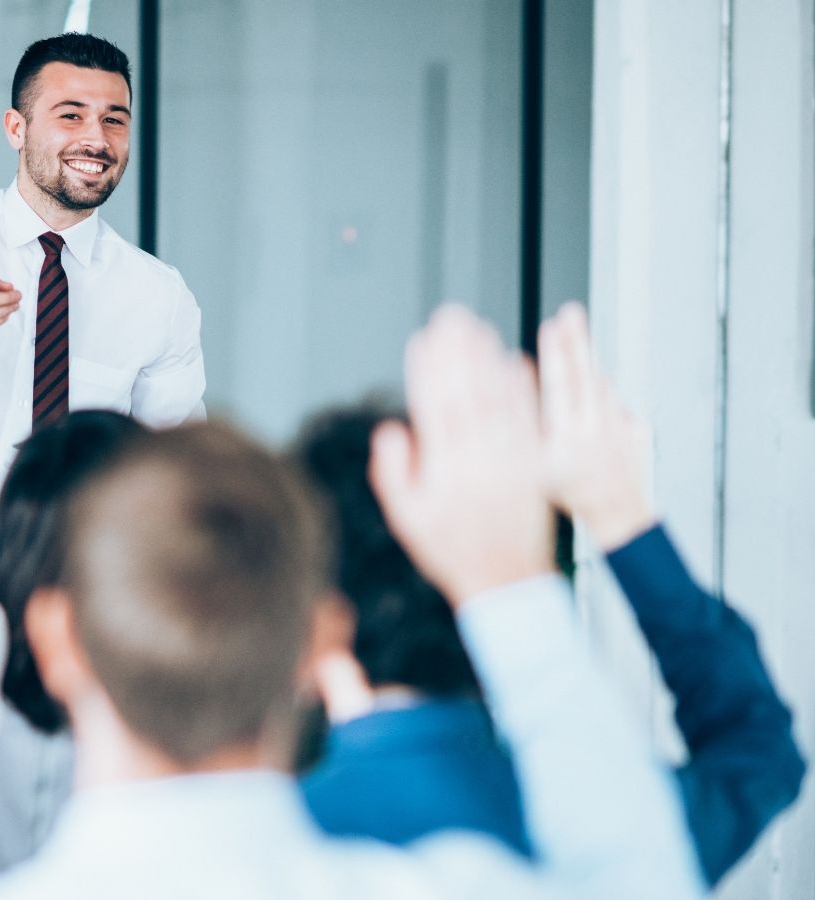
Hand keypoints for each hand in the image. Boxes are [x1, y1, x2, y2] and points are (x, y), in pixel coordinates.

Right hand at [370, 305, 554, 604]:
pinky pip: (529, 420)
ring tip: (480, 328)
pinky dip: (522, 389)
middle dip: (458, 352)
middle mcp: (479, 461)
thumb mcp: (406, 518)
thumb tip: (392, 429)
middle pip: (467, 395)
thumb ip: (394, 473)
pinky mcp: (534, 464)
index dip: (427, 371)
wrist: (505, 579)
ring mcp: (510, 461)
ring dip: (488, 361)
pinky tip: (515, 362)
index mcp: (445, 471)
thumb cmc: (450, 549)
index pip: (434, 408)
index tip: (422, 340)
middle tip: (452, 317)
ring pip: (499, 401)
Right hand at [538, 302, 654, 548]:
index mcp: (568, 439)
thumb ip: (528, 425)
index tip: (551, 328)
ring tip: (575, 331)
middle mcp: (596, 429)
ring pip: (602, 386)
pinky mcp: (637, 429)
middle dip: (576, 341)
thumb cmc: (569, 495)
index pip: (560, 387)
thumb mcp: (535, 468)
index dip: (555, 356)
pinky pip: (617, 403)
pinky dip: (602, 392)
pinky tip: (591, 387)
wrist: (618, 516)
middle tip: (571, 313)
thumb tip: (518, 385)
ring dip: (588, 360)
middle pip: (585, 375)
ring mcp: (620, 427)